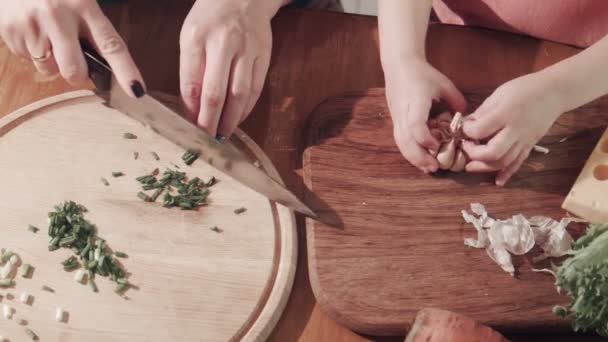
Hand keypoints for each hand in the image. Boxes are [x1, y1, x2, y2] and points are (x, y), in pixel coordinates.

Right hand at [0, 0, 143, 96]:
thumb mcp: (79, 0)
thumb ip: (93, 29)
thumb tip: (106, 66)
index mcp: (84, 6)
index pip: (111, 45)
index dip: (126, 71)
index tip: (136, 89)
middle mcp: (58, 16)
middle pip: (75, 70)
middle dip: (76, 74)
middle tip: (73, 59)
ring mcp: (33, 25)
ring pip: (50, 70)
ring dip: (52, 62)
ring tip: (47, 35)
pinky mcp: (12, 31)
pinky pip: (28, 60)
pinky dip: (32, 52)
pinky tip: (33, 31)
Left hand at [179, 0, 286, 140]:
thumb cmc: (210, 19)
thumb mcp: (191, 37)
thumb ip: (190, 70)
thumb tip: (193, 109)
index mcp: (196, 37)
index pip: (191, 82)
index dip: (190, 110)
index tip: (189, 128)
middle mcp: (223, 43)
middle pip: (216, 92)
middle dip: (210, 121)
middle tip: (206, 140)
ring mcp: (247, 49)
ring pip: (239, 94)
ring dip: (231, 119)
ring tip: (223, 135)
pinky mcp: (265, 55)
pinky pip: (255, 88)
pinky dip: (246, 108)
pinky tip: (238, 118)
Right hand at [385, 58, 465, 172]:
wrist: (398, 66)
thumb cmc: (422, 74)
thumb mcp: (443, 84)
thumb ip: (456, 101)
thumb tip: (467, 121)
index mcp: (415, 100)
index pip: (414, 123)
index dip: (424, 138)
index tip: (436, 145)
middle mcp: (403, 111)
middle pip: (405, 139)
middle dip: (419, 156)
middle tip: (435, 167)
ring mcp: (397, 117)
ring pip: (401, 143)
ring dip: (414, 158)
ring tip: (429, 168)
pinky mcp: (395, 121)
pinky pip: (400, 141)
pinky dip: (410, 153)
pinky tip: (421, 161)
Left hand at [461, 73, 563, 185]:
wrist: (554, 92)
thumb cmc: (525, 89)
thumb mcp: (499, 94)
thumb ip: (482, 112)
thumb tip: (466, 125)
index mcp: (505, 114)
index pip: (480, 130)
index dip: (467, 131)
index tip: (464, 127)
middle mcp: (516, 130)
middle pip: (493, 153)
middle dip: (474, 154)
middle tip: (466, 147)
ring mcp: (525, 140)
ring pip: (504, 162)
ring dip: (485, 167)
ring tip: (471, 166)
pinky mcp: (530, 145)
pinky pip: (518, 163)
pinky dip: (507, 174)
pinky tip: (497, 181)